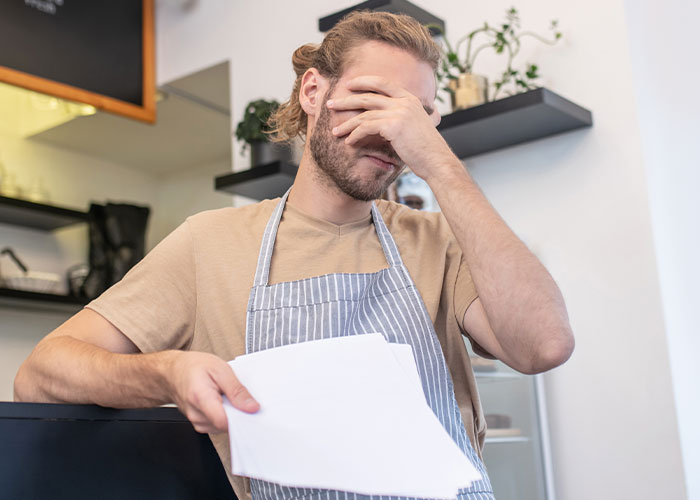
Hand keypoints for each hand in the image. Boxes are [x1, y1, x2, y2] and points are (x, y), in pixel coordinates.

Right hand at [166, 351, 258, 433]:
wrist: (173, 371)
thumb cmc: (193, 367)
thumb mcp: (220, 369)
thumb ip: (236, 390)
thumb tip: (252, 407)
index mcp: (201, 398)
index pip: (224, 422)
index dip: (241, 418)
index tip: (251, 410)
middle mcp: (196, 414)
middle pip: (226, 425)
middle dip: (238, 413)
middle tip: (238, 396)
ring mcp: (196, 421)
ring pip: (223, 426)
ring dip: (230, 414)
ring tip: (226, 396)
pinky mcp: (199, 423)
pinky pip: (218, 425)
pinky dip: (224, 414)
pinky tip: (221, 402)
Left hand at [327, 75, 458, 180]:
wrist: (437, 161)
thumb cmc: (425, 150)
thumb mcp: (415, 127)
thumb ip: (401, 118)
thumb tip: (385, 123)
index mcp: (410, 99)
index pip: (383, 82)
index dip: (364, 82)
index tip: (349, 85)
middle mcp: (404, 102)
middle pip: (368, 96)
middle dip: (347, 100)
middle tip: (331, 104)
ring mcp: (399, 112)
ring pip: (364, 114)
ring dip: (347, 123)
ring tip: (335, 131)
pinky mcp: (393, 125)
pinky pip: (366, 127)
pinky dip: (354, 135)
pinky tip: (348, 142)